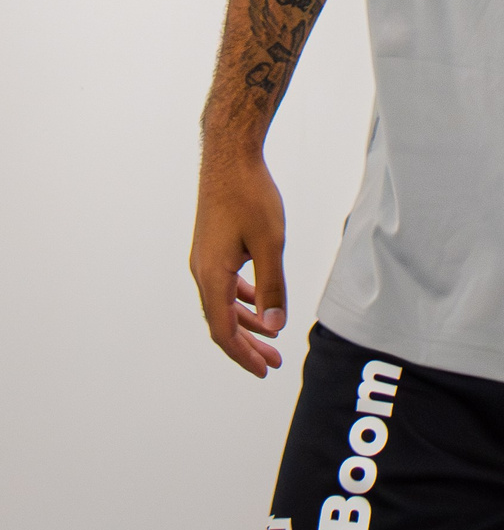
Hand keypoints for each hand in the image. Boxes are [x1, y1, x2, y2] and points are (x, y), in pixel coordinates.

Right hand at [189, 150, 287, 376]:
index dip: (243, 354)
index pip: (224, 329)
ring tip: (272, 340)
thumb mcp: (271, 243)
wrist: (230, 158)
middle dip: (248, 346)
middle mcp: (202, 272)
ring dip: (248, 323)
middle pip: (222, 322)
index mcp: (211, 276)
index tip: (263, 370)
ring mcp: (206, 260)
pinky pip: (227, 285)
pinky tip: (261, 306)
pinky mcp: (214, 249)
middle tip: (272, 364)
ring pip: (225, 304)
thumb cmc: (251, 196)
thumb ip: (272, 286)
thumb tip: (276, 325)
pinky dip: (244, 300)